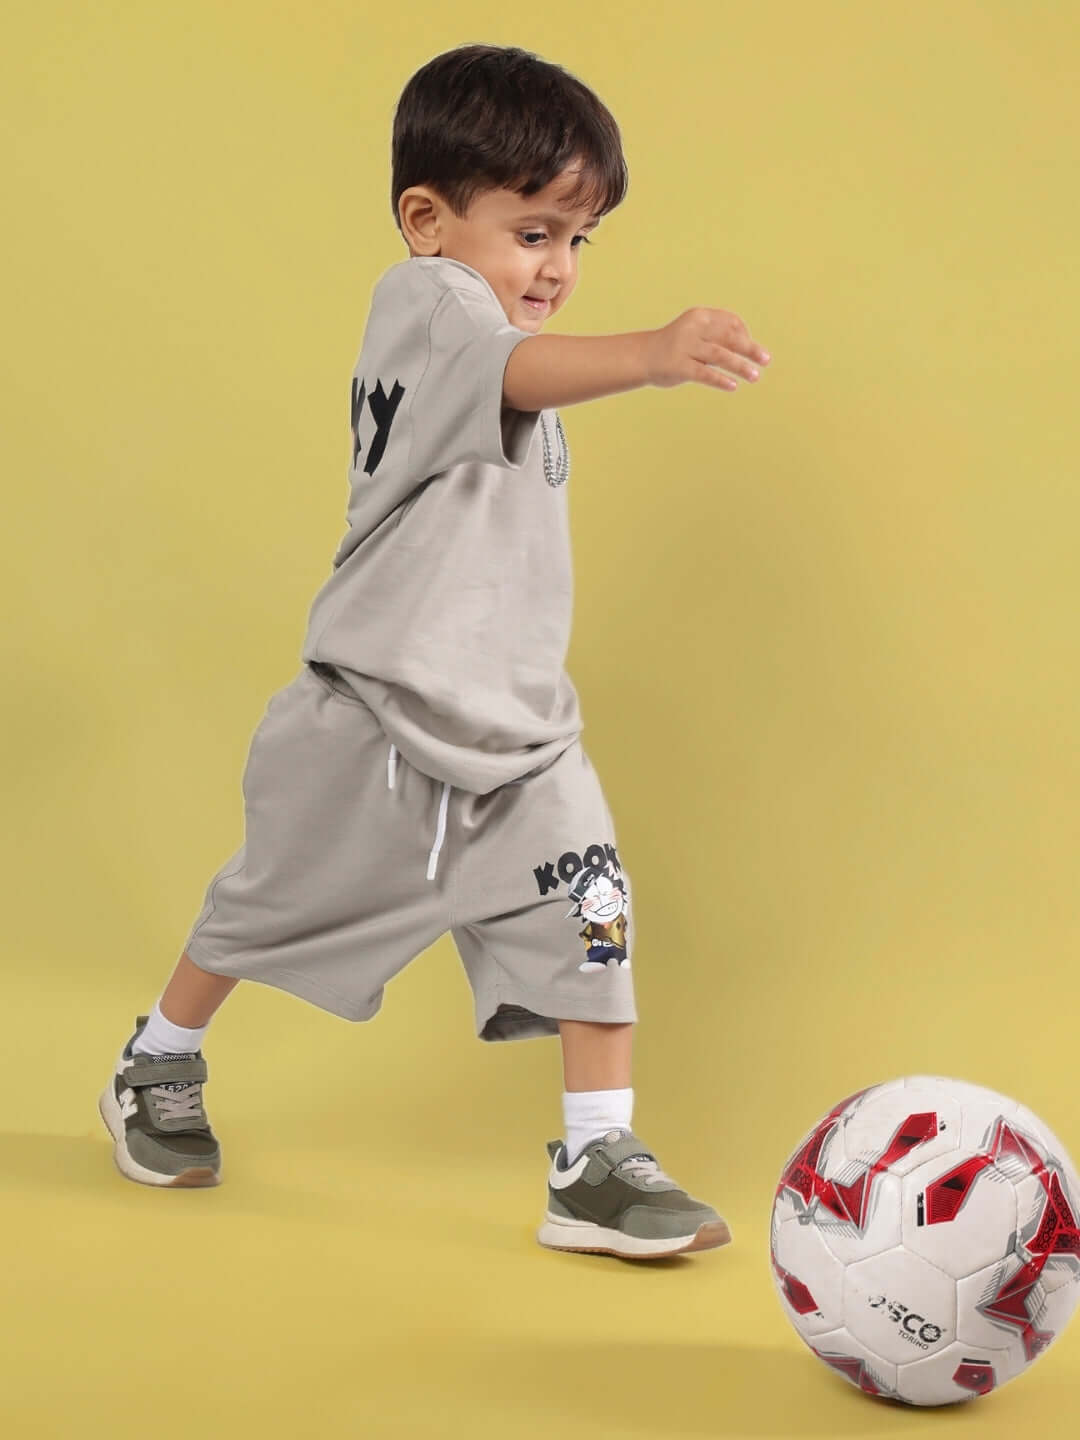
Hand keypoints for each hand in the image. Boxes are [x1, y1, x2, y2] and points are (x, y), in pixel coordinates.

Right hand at [644, 307, 770, 390]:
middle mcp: (693, 328)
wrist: (642, 356)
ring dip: (740, 366)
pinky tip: (733, 386)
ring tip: (755, 376)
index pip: (730, 322)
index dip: (745, 334)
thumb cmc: (676, 346)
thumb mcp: (696, 333)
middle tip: (766, 360)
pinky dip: (721, 380)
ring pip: (720, 355)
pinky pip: (704, 374)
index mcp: (700, 316)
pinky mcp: (678, 366)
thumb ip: (718, 337)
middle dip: (750, 349)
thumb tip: (750, 347)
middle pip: (729, 337)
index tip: (750, 349)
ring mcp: (685, 347)